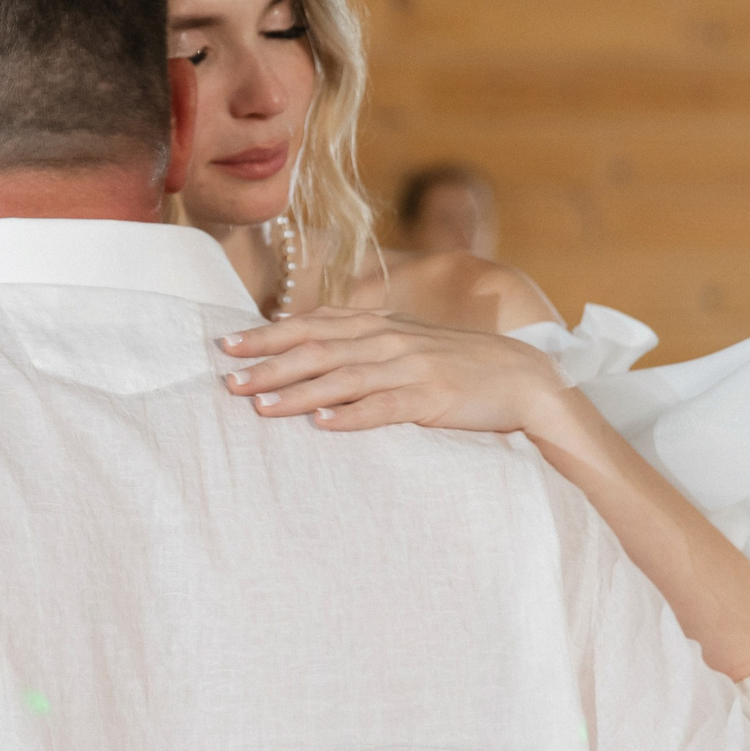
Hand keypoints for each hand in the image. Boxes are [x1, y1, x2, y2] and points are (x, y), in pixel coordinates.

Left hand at [218, 306, 571, 436]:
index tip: (226, 345)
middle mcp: (388, 340)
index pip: (311, 324)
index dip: (267, 334)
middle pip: (316, 349)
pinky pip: (384, 407)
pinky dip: (351, 416)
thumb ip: (362, 343)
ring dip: (298, 392)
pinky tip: (322, 426)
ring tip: (260, 406)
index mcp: (378, 325)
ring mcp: (410, 368)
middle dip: (268, 365)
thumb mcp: (406, 343)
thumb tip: (312, 351)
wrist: (523, 378)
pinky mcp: (431, 398)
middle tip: (227, 381)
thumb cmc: (457, 364)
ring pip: (342, 378)